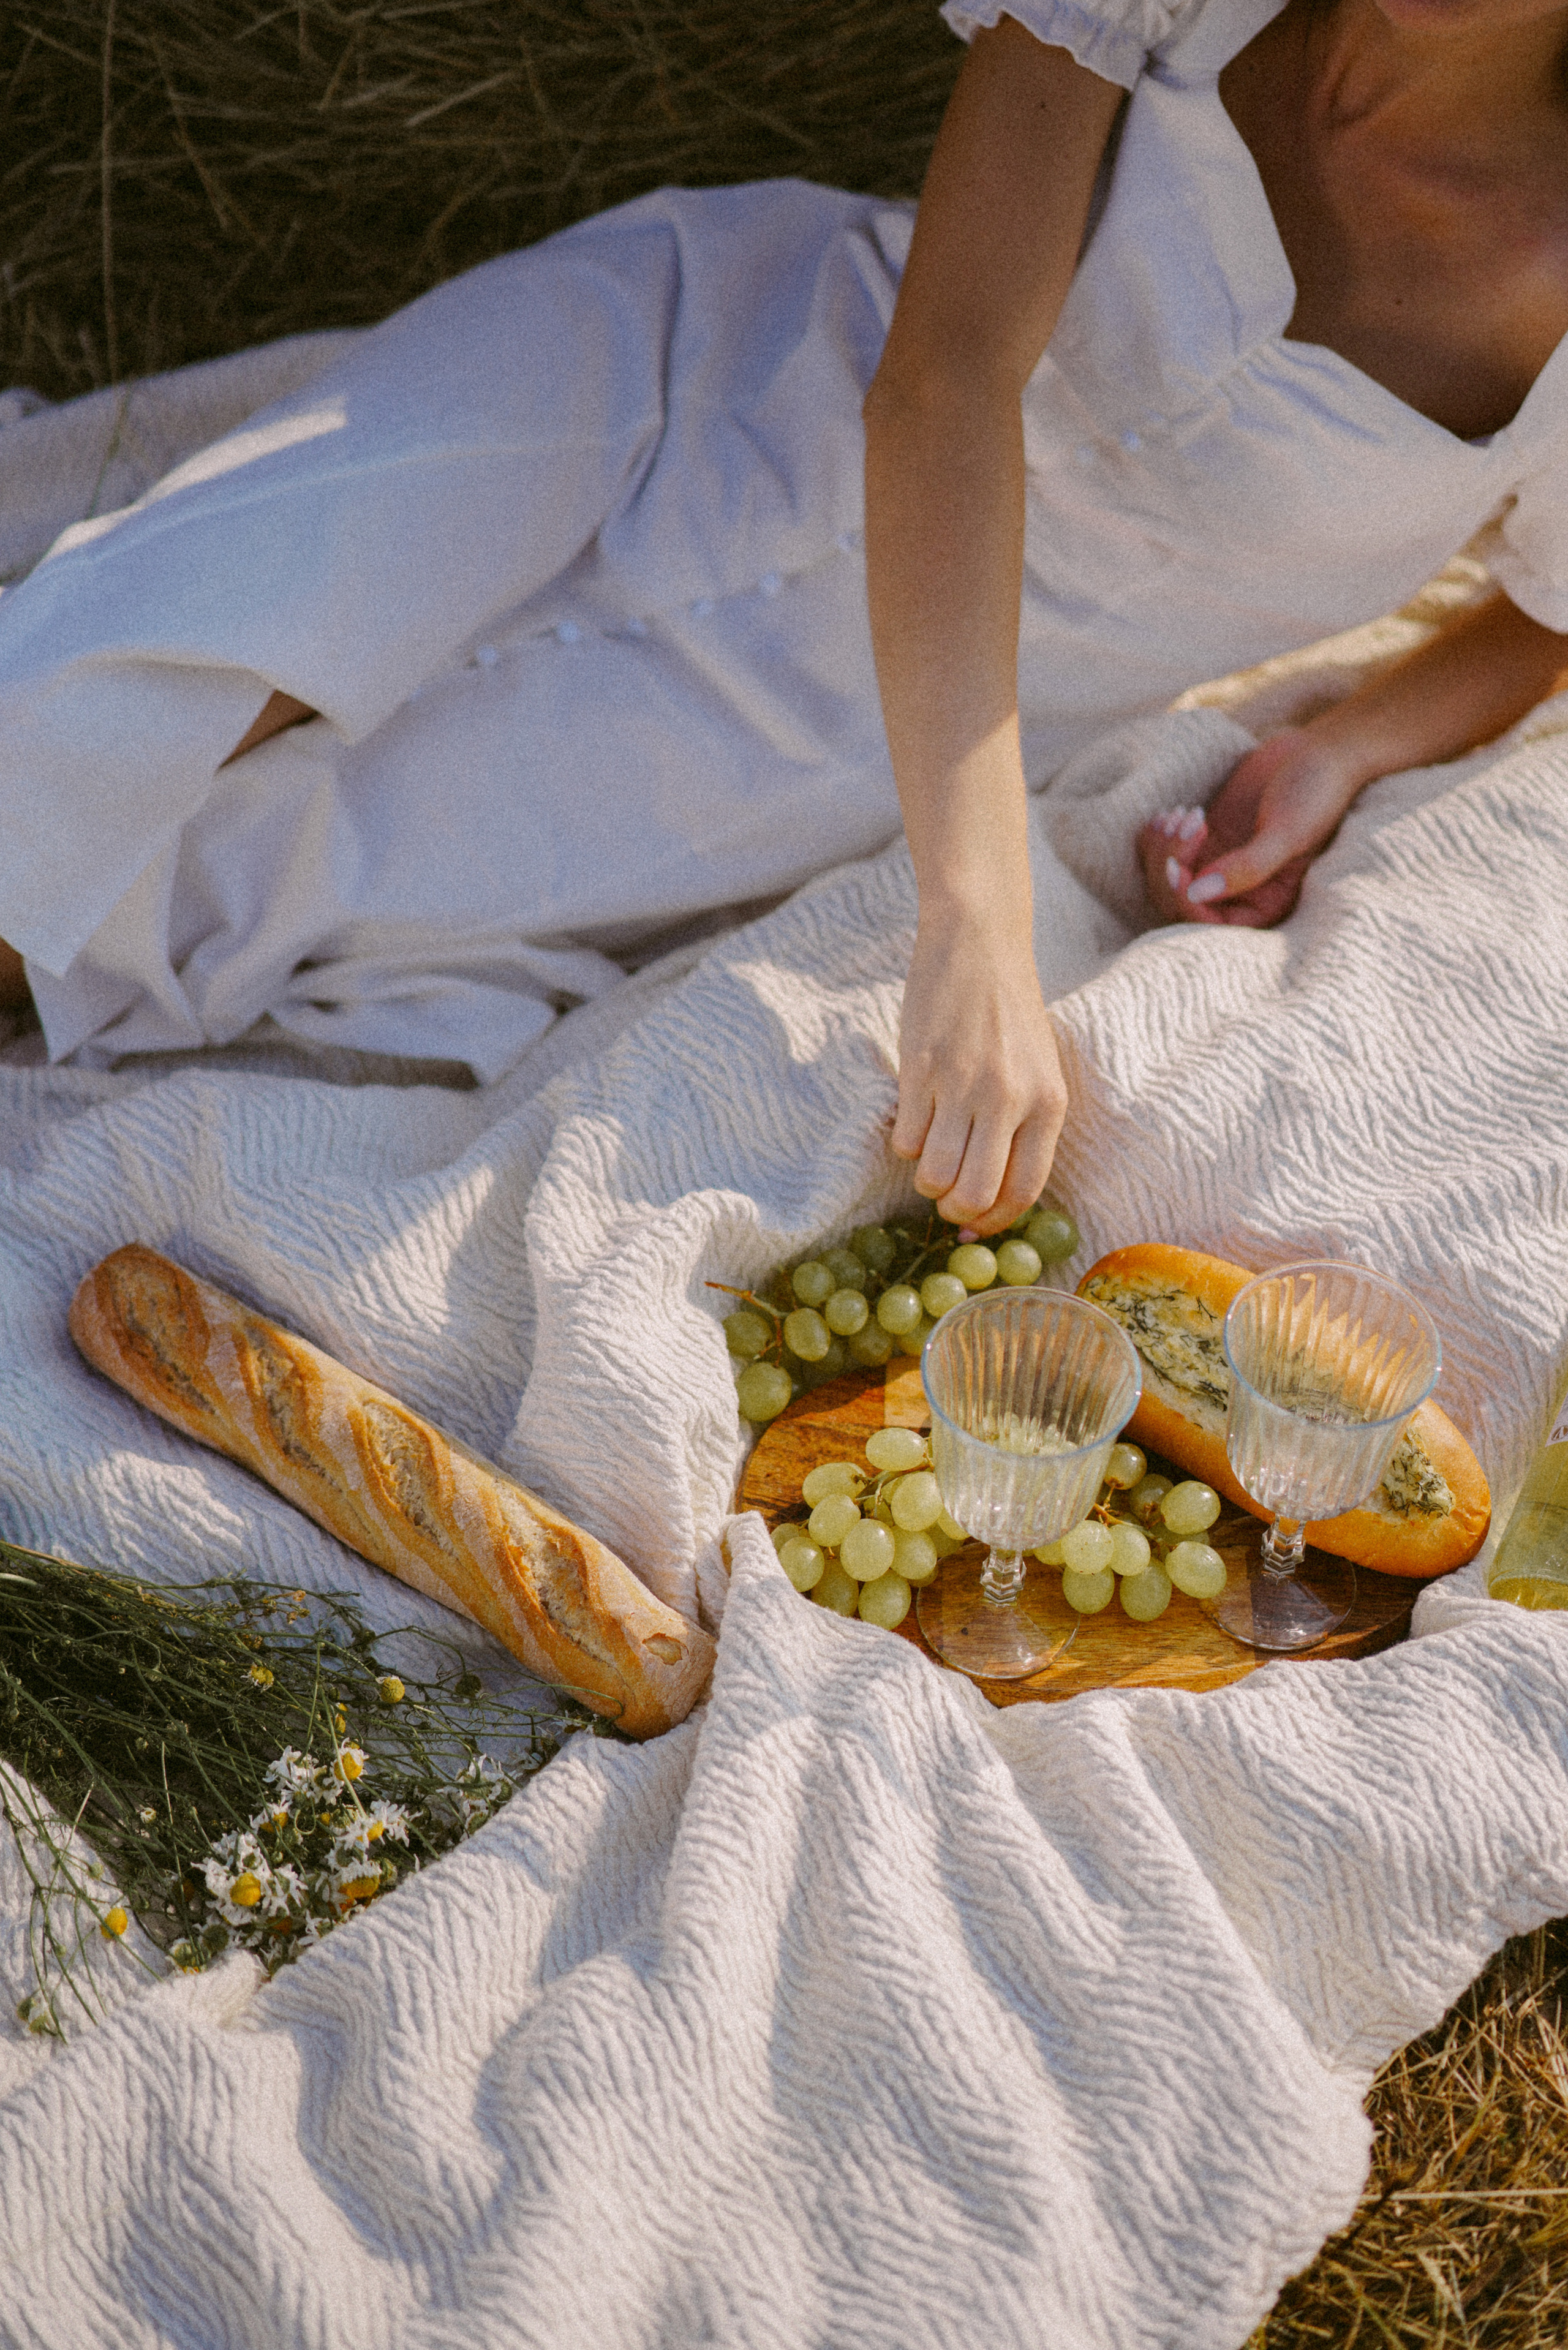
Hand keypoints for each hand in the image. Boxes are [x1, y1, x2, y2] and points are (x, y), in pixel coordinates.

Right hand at [892, 906, 1066, 1234]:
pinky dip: (906, 1143)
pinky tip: (916, 1118)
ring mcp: (962, 1085)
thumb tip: (993, 1200)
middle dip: (955, 1208)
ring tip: (930, 1155)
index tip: (976, 1222)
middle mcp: (1009, 1099)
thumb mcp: (1040, 1071)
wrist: (979, 943)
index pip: (1023, 1192)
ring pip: (934, 1175)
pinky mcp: (920, 1071)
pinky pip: (905, 1140)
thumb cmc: (1010, 1013)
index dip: (994, 1221)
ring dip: (926, 1179)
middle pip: (975, 1193)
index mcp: (1048, 1104)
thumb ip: (1026, 1129)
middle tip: (947, 1196)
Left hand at [1137, 729, 1365, 927]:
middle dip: (1168, 867)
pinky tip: (1169, 813)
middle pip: (1178, 904)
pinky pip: (1164, 854)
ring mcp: (1217, 868)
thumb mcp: (1288, 832)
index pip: (1210, 925)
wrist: (1316, 753)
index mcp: (1265, 904)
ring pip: (1165, 879)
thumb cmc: (1316, 794)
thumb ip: (1248, 867)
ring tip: (1182, 813)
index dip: (1184, 902)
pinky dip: (1156, 837)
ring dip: (1161, 849)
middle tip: (1187, 823)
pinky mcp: (1205, 843)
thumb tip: (1197, 893)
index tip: (1177, 866)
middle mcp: (1238, 893)